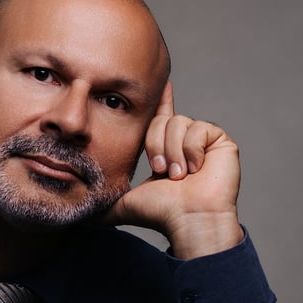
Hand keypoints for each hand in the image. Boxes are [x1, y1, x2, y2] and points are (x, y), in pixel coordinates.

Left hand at [105, 80, 243, 258]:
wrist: (187, 219)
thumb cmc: (160, 213)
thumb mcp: (124, 204)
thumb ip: (103, 205)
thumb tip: (82, 220)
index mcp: (166, 150)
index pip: (161, 117)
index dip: (161, 100)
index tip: (163, 82)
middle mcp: (185, 142)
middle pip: (162, 120)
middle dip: (157, 146)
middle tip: (163, 172)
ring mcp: (204, 141)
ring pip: (179, 123)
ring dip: (174, 152)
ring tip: (180, 175)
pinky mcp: (220, 140)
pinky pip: (199, 128)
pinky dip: (193, 150)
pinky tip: (197, 169)